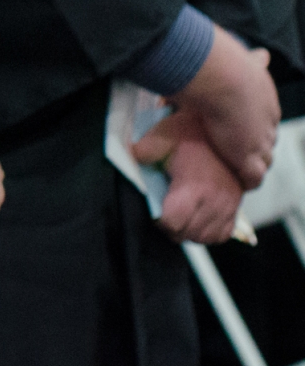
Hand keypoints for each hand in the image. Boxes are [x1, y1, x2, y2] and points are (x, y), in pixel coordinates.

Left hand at [132, 110, 246, 243]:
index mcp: (194, 187)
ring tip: (177, 219)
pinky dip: (208, 234)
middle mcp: (214, 201)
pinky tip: (196, 222)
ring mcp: (227, 205)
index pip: (174, 223)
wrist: (227, 127)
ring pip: (205, 238)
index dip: (159, 221)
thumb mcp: (164, 136)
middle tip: (162, 214)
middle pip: (187, 234)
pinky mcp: (236, 206)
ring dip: (189, 233)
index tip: (154, 212)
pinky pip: (222, 234)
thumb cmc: (193, 132)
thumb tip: (128, 157)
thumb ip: (144, 150)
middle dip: (171, 229)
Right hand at [172, 28, 279, 187]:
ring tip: (235, 167)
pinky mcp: (248, 159)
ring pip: (264, 159)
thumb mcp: (244, 58)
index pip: (263, 117)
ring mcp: (260, 141)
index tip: (240, 125)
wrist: (220, 76)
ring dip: (252, 163)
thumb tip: (263, 55)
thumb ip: (253, 60)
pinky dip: (246, 181)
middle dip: (254, 143)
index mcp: (266, 98)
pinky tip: (236, 183)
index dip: (251, 123)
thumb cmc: (221, 62)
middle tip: (236, 147)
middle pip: (266, 139)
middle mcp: (267, 121)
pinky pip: (253, 178)